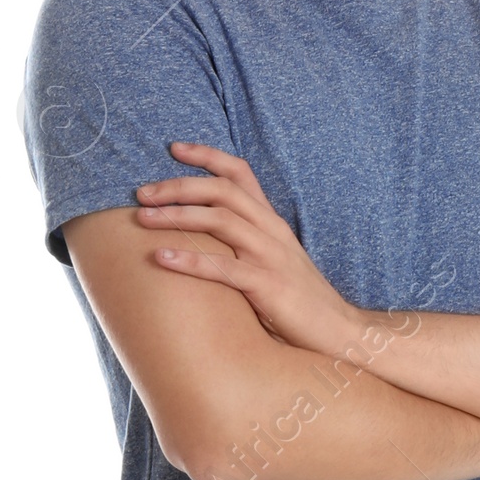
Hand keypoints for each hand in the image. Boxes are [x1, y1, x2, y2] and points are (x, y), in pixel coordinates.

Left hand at [135, 144, 356, 351]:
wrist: (338, 331)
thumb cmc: (298, 300)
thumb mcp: (273, 261)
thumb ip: (245, 244)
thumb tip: (204, 237)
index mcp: (270, 222)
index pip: (239, 173)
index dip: (206, 155)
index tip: (173, 147)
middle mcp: (271, 231)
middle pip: (222, 190)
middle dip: (178, 186)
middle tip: (141, 193)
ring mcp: (271, 257)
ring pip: (220, 220)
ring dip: (177, 216)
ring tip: (142, 218)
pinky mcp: (268, 286)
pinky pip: (224, 268)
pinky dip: (190, 261)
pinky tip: (162, 258)